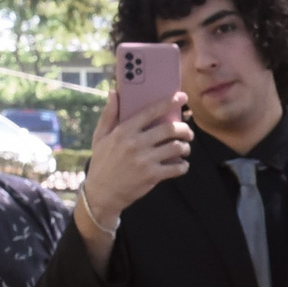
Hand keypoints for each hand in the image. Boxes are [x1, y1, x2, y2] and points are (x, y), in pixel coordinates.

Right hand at [78, 89, 191, 229]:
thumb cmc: (102, 162)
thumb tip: (114, 92)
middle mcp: (136, 143)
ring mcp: (145, 160)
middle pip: (170, 129)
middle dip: (184, 129)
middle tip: (187, 132)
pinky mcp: (152, 176)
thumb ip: (109, 115)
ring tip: (184, 148)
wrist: (102, 193)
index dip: (169, 102)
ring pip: (177, 147)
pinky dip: (183, 165)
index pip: (150, 112)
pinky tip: (180, 165)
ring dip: (185, 147)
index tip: (182, 97)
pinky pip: (177, 167)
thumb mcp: (100, 137)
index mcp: (124, 131)